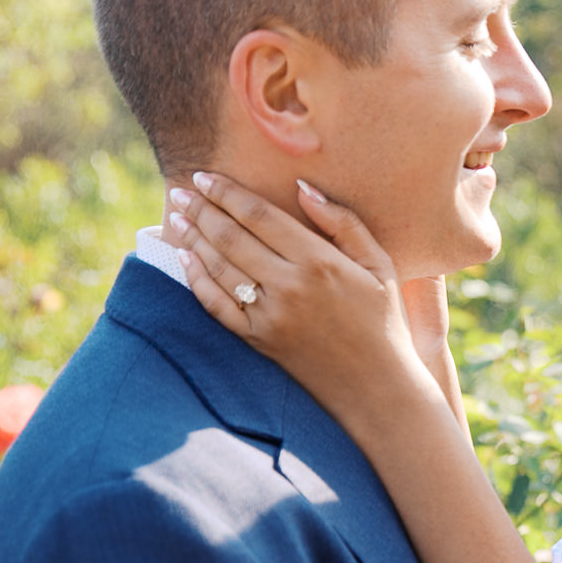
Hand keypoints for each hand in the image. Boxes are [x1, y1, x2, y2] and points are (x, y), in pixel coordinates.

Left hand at [168, 174, 443, 434]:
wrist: (376, 387)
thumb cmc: (384, 320)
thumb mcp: (379, 264)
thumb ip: (343, 222)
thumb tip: (303, 187)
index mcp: (319, 261)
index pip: (259, 215)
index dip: (227, 192)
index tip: (206, 175)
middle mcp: (288, 286)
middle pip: (231, 237)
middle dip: (201, 209)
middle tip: (181, 190)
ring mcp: (269, 316)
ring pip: (219, 268)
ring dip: (193, 238)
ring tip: (177, 216)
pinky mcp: (258, 341)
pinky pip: (216, 306)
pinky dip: (197, 280)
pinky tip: (186, 259)